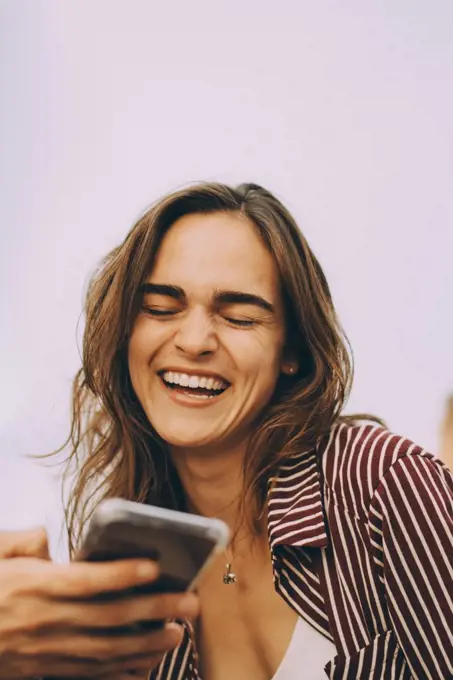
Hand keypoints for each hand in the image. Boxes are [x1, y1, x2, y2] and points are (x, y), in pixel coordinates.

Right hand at [0, 528, 198, 677]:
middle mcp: (46, 621)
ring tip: (178, 634)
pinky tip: (146, 667)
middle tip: (189, 602)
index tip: (156, 566)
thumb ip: (20, 542)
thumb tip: (45, 535)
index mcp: (34, 587)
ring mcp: (48, 650)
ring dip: (146, 645)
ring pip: (106, 650)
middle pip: (109, 617)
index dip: (123, 574)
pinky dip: (120, 673)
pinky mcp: (46, 669)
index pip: (87, 580)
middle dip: (154, 610)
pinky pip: (89, 673)